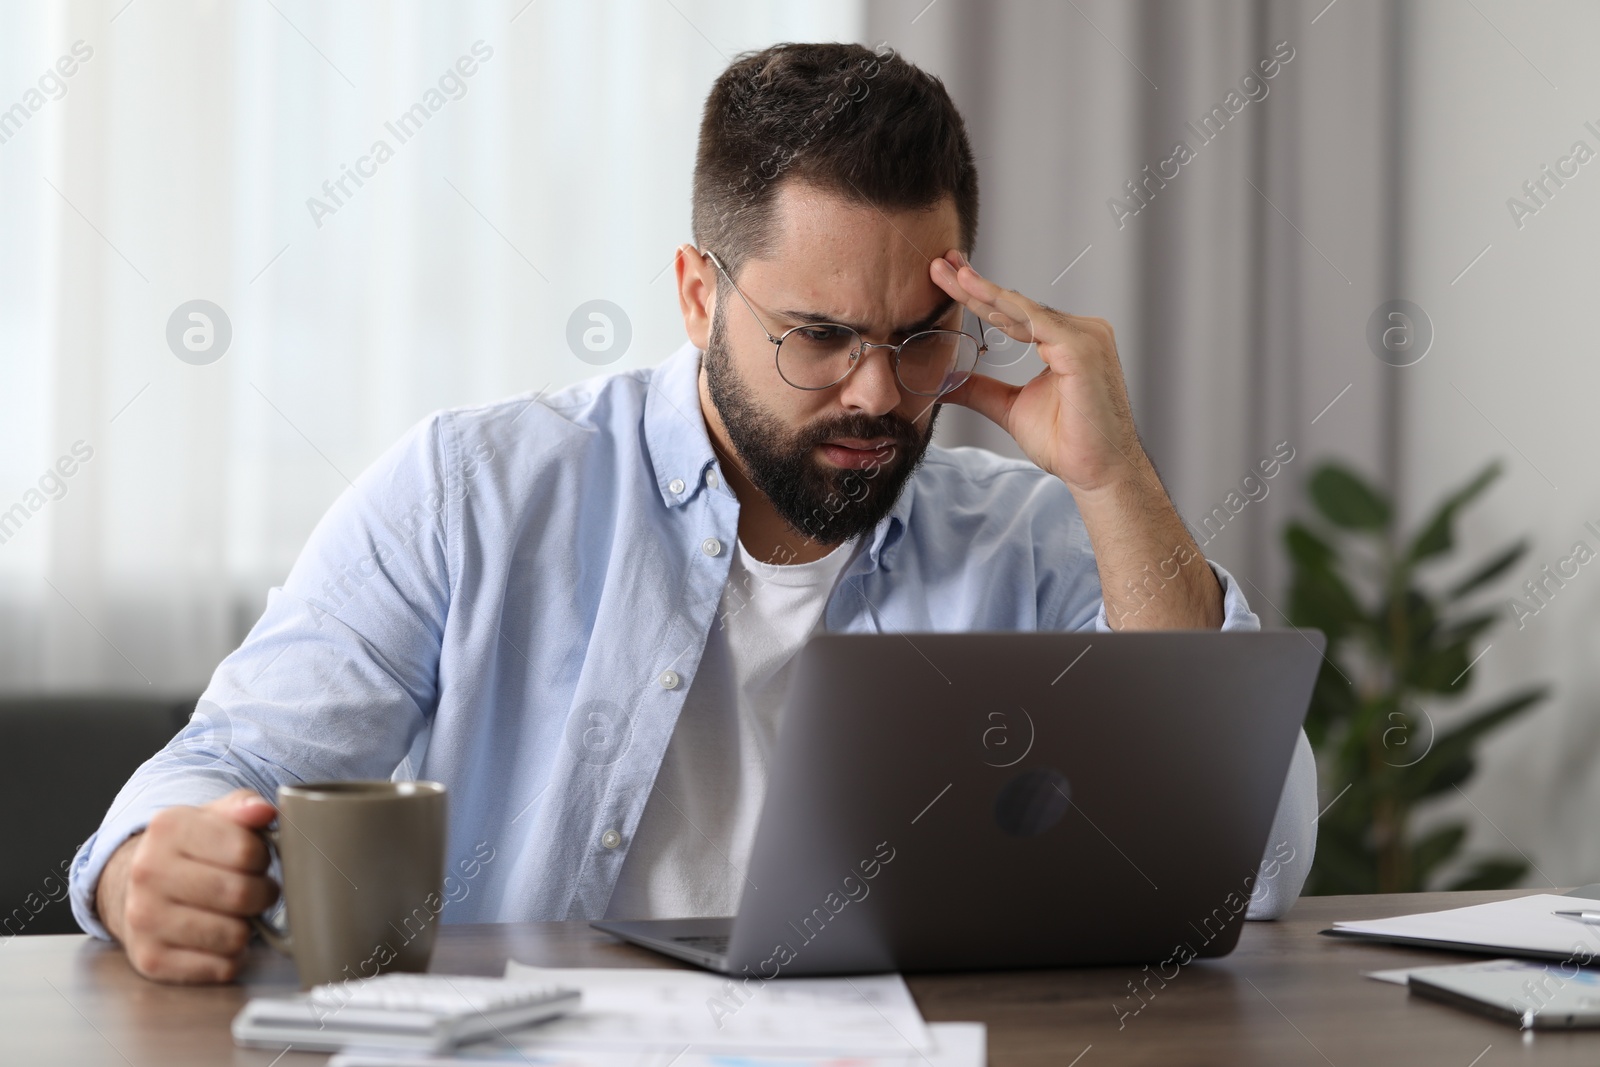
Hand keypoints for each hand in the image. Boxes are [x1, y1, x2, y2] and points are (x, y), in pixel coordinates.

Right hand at [96, 789, 279, 983]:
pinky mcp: (150, 960)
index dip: (262, 858)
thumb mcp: (214, 817)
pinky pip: (221, 968)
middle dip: (262, 894)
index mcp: (168, 828)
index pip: (246, 851)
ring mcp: (144, 919)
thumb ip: (244, 807)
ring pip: (234, 935)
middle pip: (241, 894)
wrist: (134, 890)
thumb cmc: (190, 852)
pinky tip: (219, 938)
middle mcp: (148, 872)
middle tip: (255, 890)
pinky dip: (232, 957)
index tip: (255, 860)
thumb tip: (263, 811)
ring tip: (235, 913)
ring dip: (247, 927)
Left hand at [929, 249, 1222, 628]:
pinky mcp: (1083, 347)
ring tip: (951, 274)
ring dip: (984, 291)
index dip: (980, 298)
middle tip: (940, 264)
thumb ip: (979, 388)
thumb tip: (942, 382)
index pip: (1015, 315)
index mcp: (1066, 341)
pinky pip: (1036, 321)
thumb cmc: (1067, 442)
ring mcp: (1085, 335)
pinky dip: (1005, 306)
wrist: (1096, 471)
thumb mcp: (1009, 407)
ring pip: (1023, 308)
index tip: (948, 279)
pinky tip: (977, 293)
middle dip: (975, 285)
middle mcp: (1080, 331)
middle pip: (1017, 305)